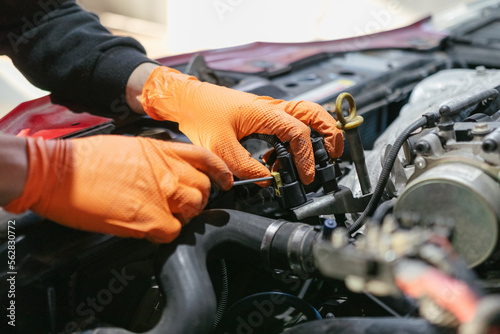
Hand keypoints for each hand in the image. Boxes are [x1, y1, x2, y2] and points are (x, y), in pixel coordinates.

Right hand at [3, 135, 231, 242]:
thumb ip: (158, 160)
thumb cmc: (86, 159)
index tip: (225, 181)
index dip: (220, 172)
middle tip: (183, 205)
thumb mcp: (130, 147)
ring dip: (184, 216)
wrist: (58, 171)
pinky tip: (151, 228)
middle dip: (197, 199)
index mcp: (163, 151)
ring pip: (193, 210)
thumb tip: (169, 175)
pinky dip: (166, 233)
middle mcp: (167, 171)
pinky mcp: (148, 219)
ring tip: (165, 216)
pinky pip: (173, 232)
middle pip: (203, 189)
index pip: (206, 159)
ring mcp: (161, 196)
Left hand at [141, 67, 343, 184]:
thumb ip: (244, 167)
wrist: (187, 99)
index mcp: (266, 113)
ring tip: (320, 154)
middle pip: (314, 113)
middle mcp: (272, 108)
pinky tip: (283, 157)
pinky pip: (288, 123)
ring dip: (317, 132)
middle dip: (329, 132)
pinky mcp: (262, 115)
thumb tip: (265, 181)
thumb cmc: (201, 114)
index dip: (306, 157)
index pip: (299, 133)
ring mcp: (269, 110)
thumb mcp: (220, 148)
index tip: (305, 176)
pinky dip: (296, 138)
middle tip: (335, 154)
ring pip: (304, 115)